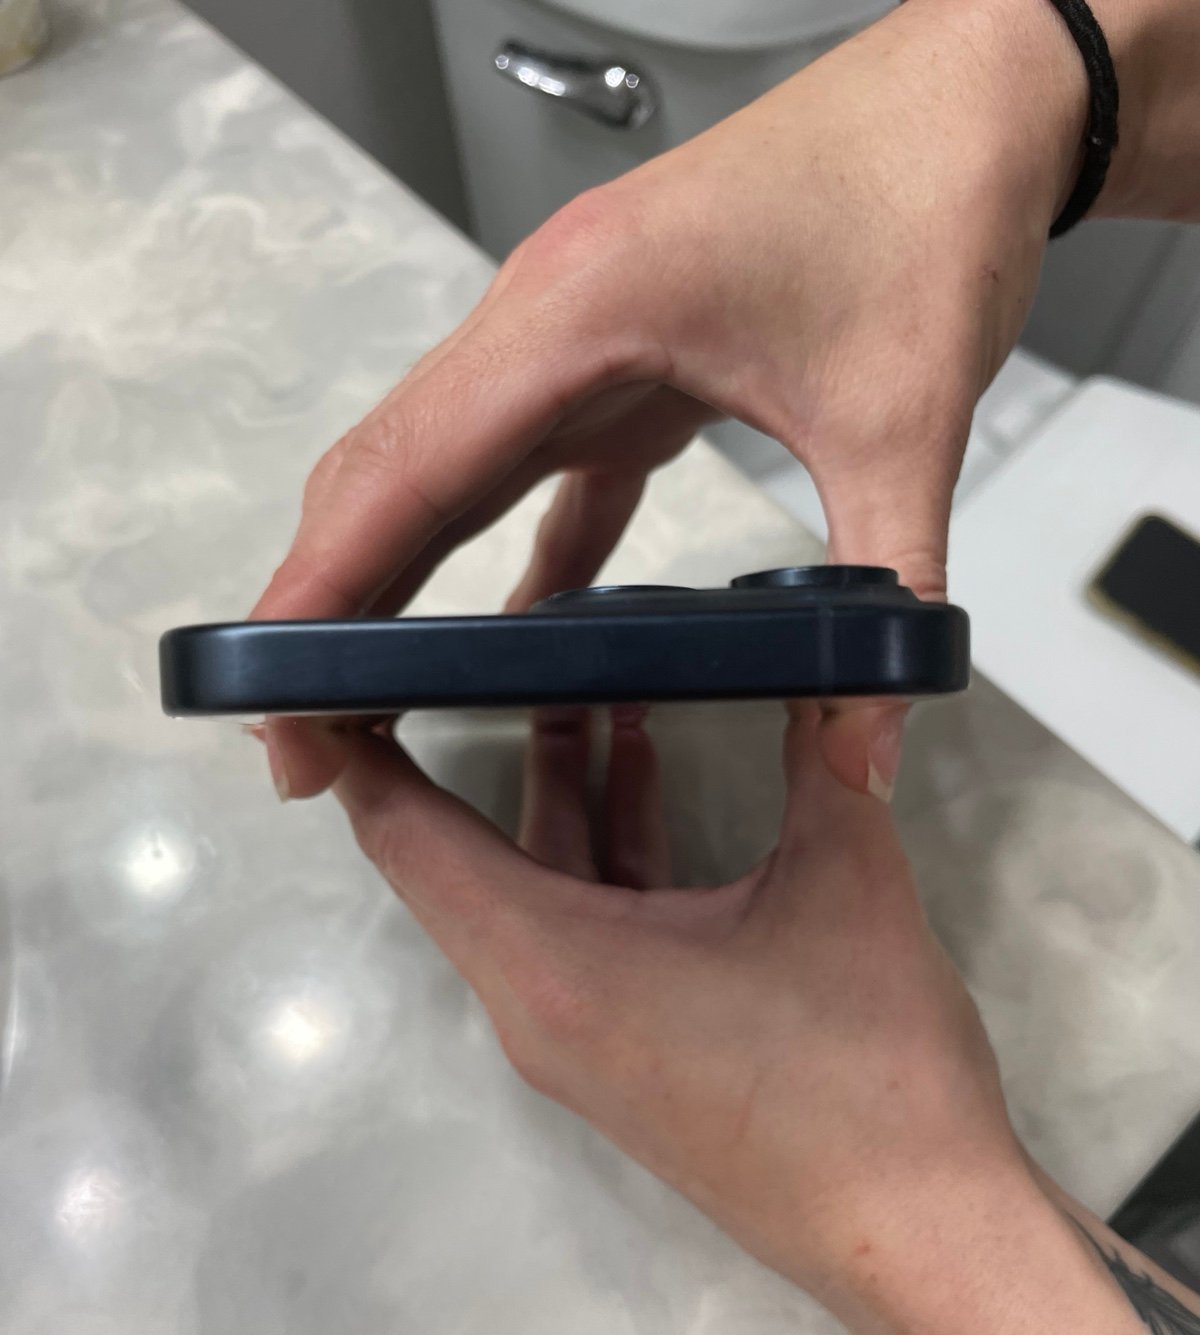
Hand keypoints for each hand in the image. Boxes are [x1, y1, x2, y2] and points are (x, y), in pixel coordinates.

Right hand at [252, 0, 1090, 801]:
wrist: (972, 99)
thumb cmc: (925, 205)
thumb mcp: (908, 417)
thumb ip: (884, 589)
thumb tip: (865, 751)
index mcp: (577, 315)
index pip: (405, 470)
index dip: (320, 590)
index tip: (269, 689)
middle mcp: (544, 321)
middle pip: (390, 472)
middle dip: (330, 604)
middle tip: (301, 732)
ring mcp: (573, 338)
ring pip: (443, 468)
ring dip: (396, 577)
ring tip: (367, 694)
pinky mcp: (620, 360)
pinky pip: (531, 469)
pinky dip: (506, 551)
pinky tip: (512, 631)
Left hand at [329, 706, 1199, 1334]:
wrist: (919, 1242)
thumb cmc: (867, 1069)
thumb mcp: (844, 886)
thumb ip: (830, 753)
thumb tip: (857, 645)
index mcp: (550, 965)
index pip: (408, 839)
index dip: (362, 748)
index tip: (335, 669)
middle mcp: (533, 1007)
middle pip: (457, 858)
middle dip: (474, 742)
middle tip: (487, 639)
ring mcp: (574, 1040)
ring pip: (528, 891)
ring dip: (557, 792)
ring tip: (591, 684)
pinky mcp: (621, 1055)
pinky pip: (577, 932)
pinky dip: (600, 852)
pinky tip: (643, 777)